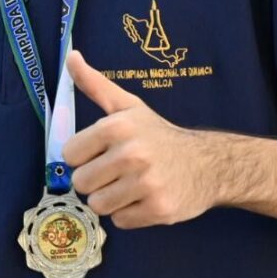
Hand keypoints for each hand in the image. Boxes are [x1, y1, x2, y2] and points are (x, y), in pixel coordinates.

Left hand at [61, 50, 220, 228]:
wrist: (207, 164)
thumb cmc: (157, 134)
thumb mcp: (127, 106)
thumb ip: (94, 84)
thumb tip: (70, 56)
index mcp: (117, 127)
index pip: (70, 154)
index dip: (83, 156)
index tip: (100, 152)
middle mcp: (132, 154)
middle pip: (81, 183)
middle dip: (95, 180)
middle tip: (115, 172)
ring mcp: (147, 184)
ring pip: (98, 205)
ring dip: (110, 199)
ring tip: (129, 185)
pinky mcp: (159, 210)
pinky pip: (120, 221)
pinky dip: (129, 214)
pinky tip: (144, 198)